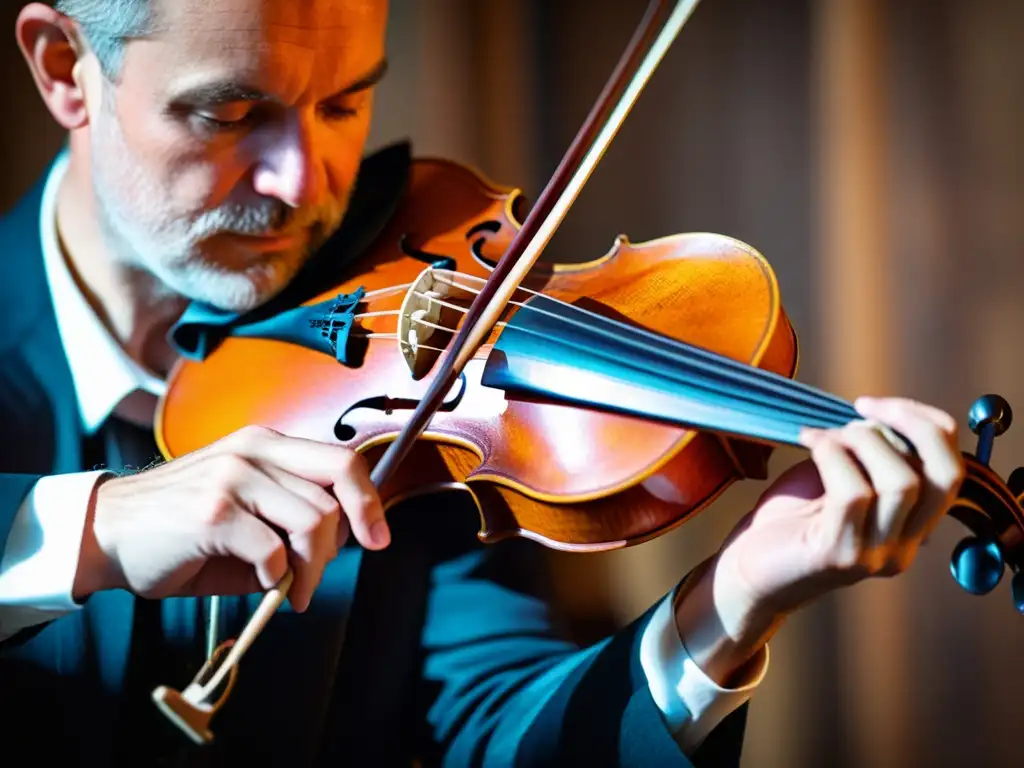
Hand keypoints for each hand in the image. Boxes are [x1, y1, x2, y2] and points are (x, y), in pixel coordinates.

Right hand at [73, 425, 388, 611]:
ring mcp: (233, 478)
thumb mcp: (244, 508)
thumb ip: (290, 515)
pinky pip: (275, 551)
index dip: (370, 500)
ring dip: (311, 569)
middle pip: (337, 488)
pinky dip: (277, 578)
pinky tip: (262, 586)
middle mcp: (253, 450)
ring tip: (291, 590)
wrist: (107, 533)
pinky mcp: (214, 513)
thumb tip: (340, 543)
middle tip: (320, 576)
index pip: (341, 459)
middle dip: (342, 542)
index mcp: (265, 443)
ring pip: (313, 522)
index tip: (378, 537)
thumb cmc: (179, 526)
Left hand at [674, 396, 964, 683]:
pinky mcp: (839, 556)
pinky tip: (808, 443)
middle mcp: (904, 545)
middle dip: (910, 425)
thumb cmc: (789, 520)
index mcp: (912, 526)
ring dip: (862, 441)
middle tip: (860, 407)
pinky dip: (832, 454)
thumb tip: (879, 417)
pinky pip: (853, 494)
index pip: (954, 469)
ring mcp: (875, 554)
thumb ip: (870, 457)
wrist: (747, 572)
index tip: (879, 405)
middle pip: (945, 475)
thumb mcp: (839, 479)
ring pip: (902, 482)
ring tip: (826, 435)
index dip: (927, 424)